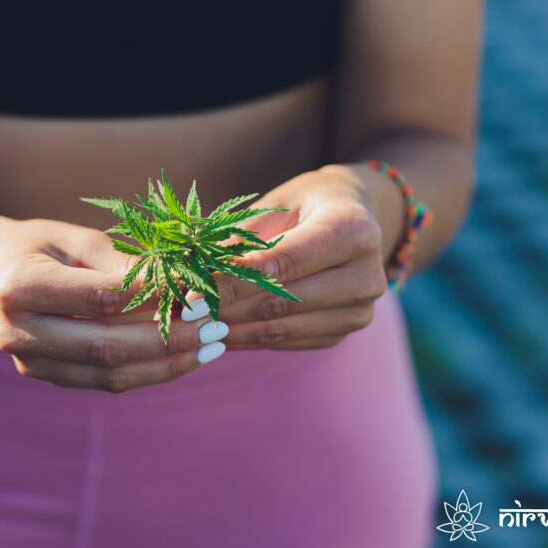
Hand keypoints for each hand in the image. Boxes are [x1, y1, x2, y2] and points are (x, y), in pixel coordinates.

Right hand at [0, 218, 228, 391]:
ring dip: (167, 364)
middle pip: (107, 347)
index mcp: (21, 287)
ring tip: (212, 346)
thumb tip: (178, 283)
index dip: (155, 298)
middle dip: (169, 340)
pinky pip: (105, 382)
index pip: (102, 299)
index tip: (199, 292)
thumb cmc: (35, 246)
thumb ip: (121, 262)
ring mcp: (29, 363)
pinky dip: (149, 371)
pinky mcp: (45, 377)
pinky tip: (184, 356)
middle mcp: (19, 332)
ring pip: (110, 374)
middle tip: (216, 327)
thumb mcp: (74, 238)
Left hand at [184, 168, 400, 350]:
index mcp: (352, 229)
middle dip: (224, 311)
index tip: (188, 297)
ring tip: (191, 328)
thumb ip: (237, 242)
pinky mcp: (345, 333)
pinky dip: (249, 339)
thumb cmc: (304, 205)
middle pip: (280, 302)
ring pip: (281, 329)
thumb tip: (183, 275)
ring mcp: (360, 310)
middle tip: (179, 317)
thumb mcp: (273, 207)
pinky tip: (218, 333)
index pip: (281, 265)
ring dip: (231, 331)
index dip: (230, 284)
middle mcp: (367, 275)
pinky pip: (288, 342)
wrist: (355, 218)